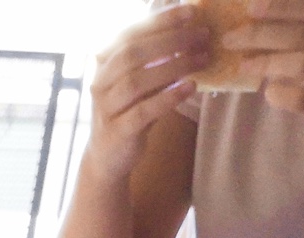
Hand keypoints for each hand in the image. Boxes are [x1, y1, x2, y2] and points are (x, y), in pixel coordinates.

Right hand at [83, 5, 212, 186]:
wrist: (109, 156)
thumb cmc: (131, 110)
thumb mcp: (140, 78)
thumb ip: (155, 55)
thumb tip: (189, 24)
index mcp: (105, 63)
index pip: (130, 33)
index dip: (160, 20)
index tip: (191, 10)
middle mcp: (100, 82)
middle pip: (132, 53)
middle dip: (170, 40)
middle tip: (203, 35)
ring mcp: (106, 108)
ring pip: (136, 81)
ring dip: (173, 67)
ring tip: (203, 58)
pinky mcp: (117, 132)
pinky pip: (143, 111)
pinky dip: (168, 97)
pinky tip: (190, 87)